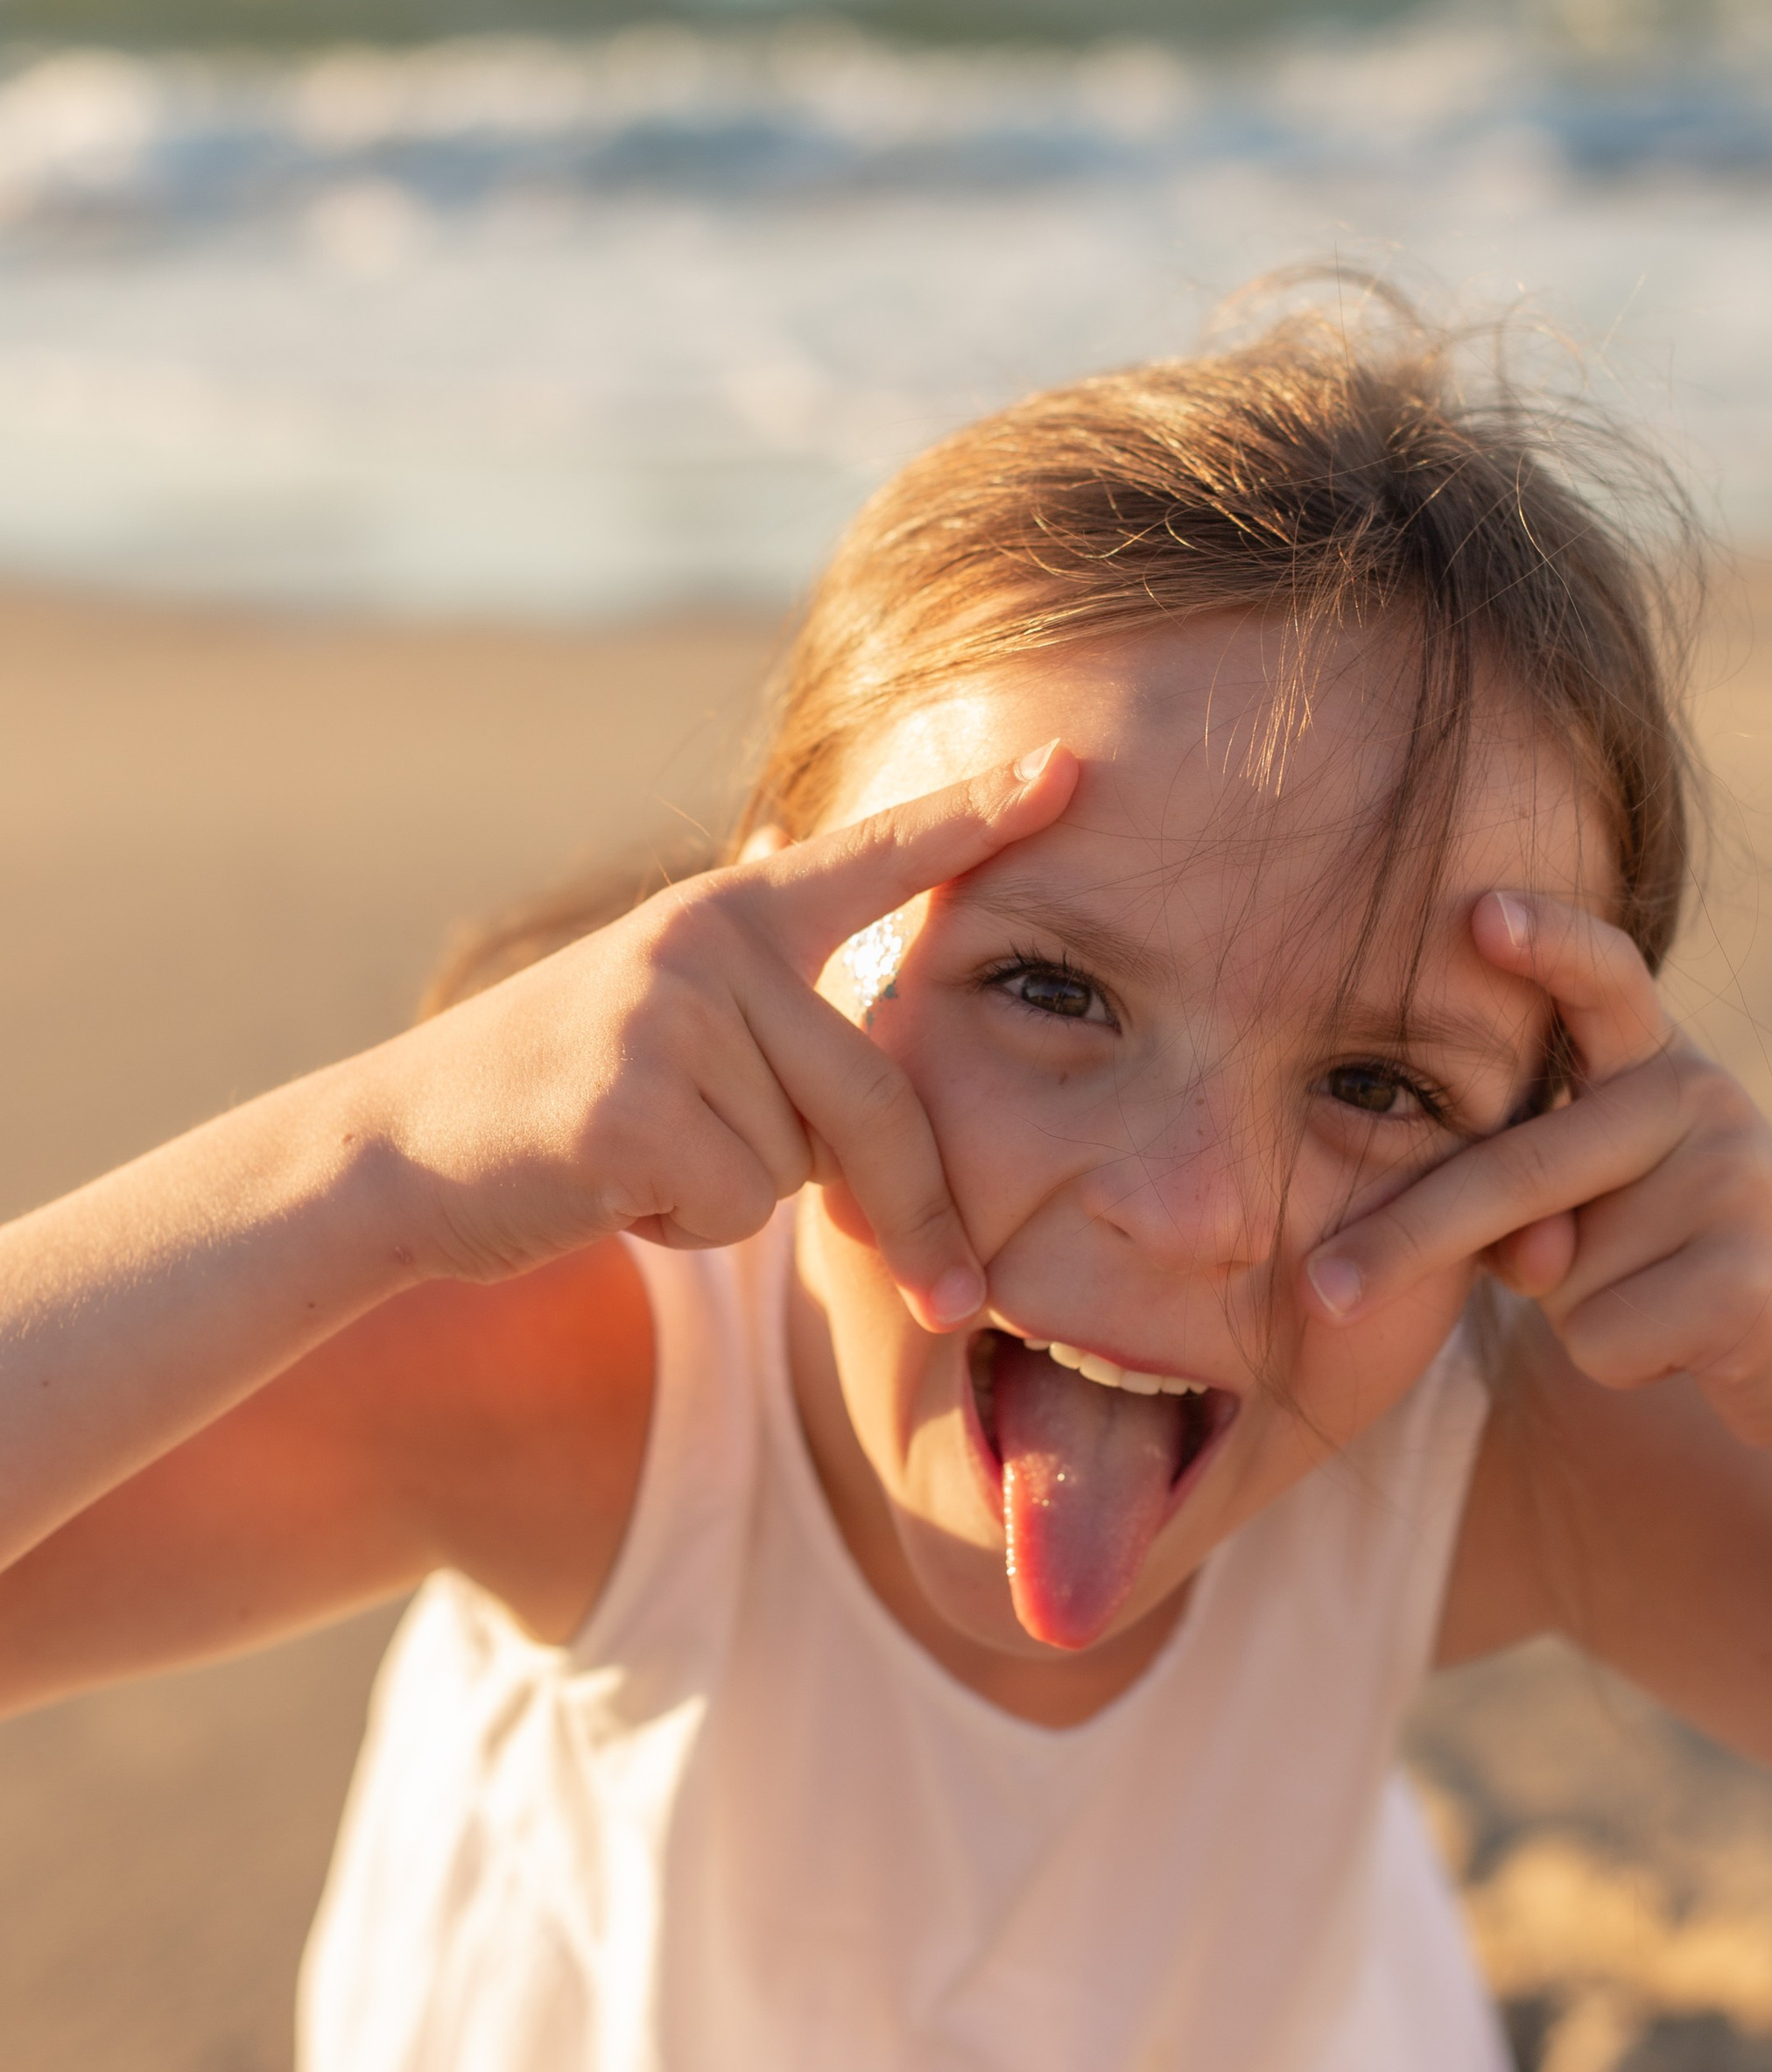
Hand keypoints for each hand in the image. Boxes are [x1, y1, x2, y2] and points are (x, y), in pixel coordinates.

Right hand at [358, 745, 1078, 1325]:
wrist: (395, 1149)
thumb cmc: (556, 1106)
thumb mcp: (670, 1021)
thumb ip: (775, 1015)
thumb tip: (869, 1040)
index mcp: (731, 912)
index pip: (877, 857)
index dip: (979, 813)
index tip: (1077, 768)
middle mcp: (707, 942)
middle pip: (879, 1101)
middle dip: (916, 1216)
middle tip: (954, 1303)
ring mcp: (666, 1013)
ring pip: (799, 1166)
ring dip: (737, 1201)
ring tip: (637, 1158)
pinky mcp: (630, 1101)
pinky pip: (736, 1207)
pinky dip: (686, 1228)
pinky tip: (607, 1188)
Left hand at [1303, 893, 1771, 1452]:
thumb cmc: (1676, 1257)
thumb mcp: (1600, 1205)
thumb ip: (1532, 1203)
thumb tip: (1528, 1250)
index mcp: (1655, 1062)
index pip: (1606, 979)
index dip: (1547, 942)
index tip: (1479, 910)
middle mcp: (1701, 1098)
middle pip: (1519, 1167)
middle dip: (1405, 1239)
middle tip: (1319, 1287)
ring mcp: (1734, 1181)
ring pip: (1558, 1276)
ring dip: (1571, 1316)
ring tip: (1653, 1300)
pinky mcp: (1747, 1279)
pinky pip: (1602, 1336)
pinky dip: (1617, 1364)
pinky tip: (1683, 1345)